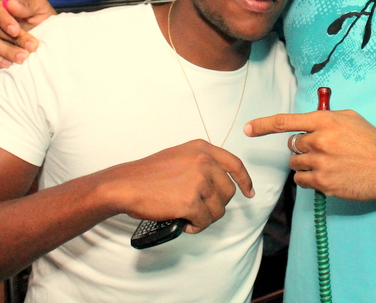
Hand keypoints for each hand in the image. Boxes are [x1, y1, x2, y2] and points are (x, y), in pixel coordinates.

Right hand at [0, 0, 55, 67]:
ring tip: (24, 57)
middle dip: (16, 40)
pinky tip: (9, 64)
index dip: (3, 20)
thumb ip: (28, 4)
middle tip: (32, 46)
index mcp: (6, 10)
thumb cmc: (45, 18)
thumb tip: (10, 4)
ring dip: (8, 52)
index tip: (15, 30)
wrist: (52, 37)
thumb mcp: (41, 8)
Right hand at [103, 140, 253, 233]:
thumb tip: (220, 182)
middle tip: (201, 210)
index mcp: (202, 148)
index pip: (234, 164)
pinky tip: (185, 223)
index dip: (244, 180)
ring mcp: (198, 181)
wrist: (126, 184)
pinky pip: (205, 221)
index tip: (249, 192)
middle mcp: (203, 161)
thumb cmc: (149, 174)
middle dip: (217, 205)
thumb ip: (202, 163)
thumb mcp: (180, 155)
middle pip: (228, 191)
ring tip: (190, 216)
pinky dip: (196, 227)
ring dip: (206, 217)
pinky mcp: (190, 202)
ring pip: (218, 209)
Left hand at [245, 109, 375, 200]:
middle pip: (292, 145)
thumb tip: (307, 121)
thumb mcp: (349, 118)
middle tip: (322, 150)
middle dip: (302, 148)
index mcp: (324, 121)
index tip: (248, 129)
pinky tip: (327, 175)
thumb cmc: (372, 141)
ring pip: (295, 164)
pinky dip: (309, 179)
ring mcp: (321, 163)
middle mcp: (320, 141)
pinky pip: (302, 181)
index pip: (285, 122)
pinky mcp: (324, 183)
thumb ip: (326, 117)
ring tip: (329, 163)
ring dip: (306, 164)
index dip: (263, 125)